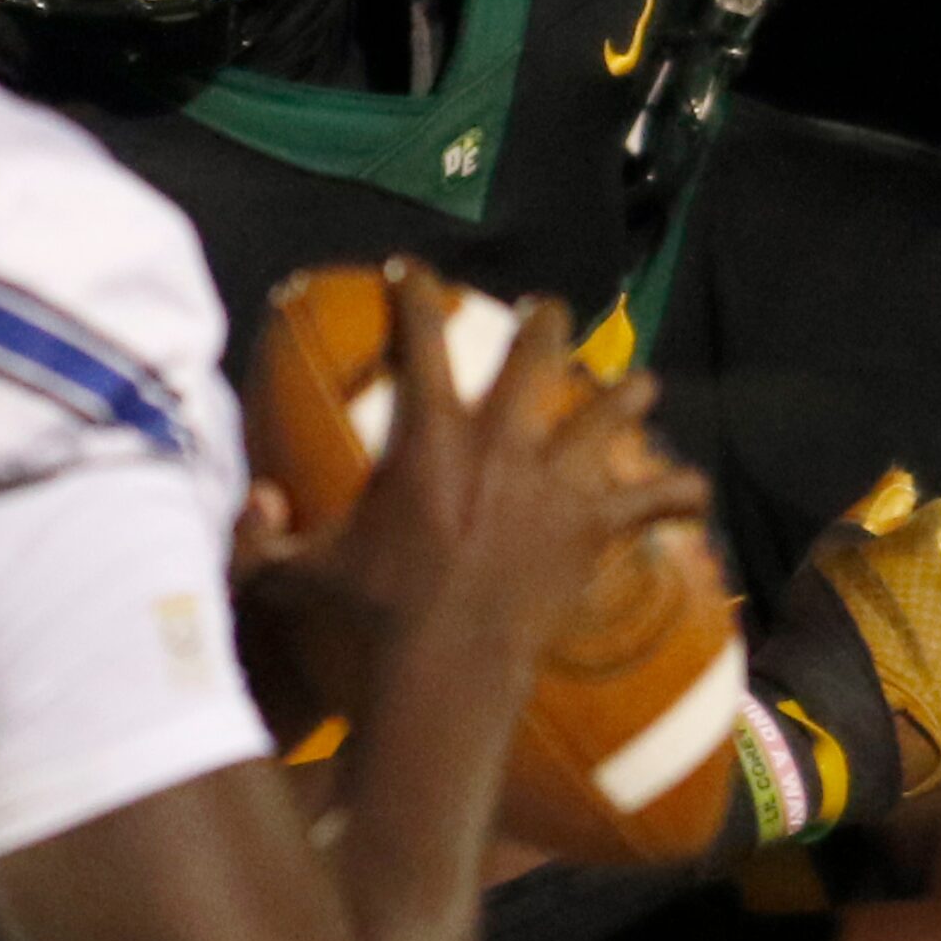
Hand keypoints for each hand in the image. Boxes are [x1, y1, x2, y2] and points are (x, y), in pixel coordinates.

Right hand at [235, 263, 706, 730]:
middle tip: (547, 311)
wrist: (443, 671)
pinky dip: (676, 493)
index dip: (415, 293)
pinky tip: (695, 490)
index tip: (410, 269)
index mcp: (429, 437)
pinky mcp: (590, 529)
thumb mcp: (294, 571)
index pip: (422, 338)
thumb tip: (246, 502)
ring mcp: (552, 484)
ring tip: (639, 385)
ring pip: (607, 414)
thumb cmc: (368, 617)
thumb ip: (259, 536)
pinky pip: (651, 500)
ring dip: (625, 395)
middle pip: (536, 354)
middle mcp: (498, 443)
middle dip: (546, 322)